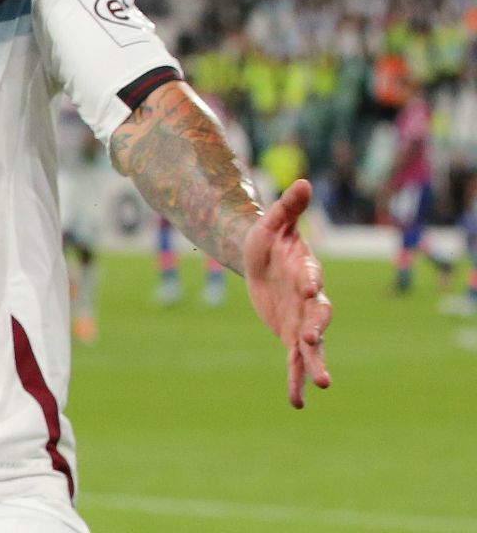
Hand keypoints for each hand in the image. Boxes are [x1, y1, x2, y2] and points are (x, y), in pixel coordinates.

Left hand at [240, 179, 332, 407]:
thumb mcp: (272, 223)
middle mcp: (309, 299)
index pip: (310, 276)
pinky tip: (298, 403)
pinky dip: (295, 381)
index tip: (308, 287)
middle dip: (316, 329)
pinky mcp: (291, 336)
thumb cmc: (268, 239)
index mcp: (304, 270)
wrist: (260, 261)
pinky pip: (294, 362)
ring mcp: (302, 320)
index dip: (309, 281)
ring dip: (315, 364)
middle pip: (318, 316)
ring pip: (312, 346)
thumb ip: (287, 207)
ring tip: (323, 384)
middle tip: (312, 342)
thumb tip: (302, 181)